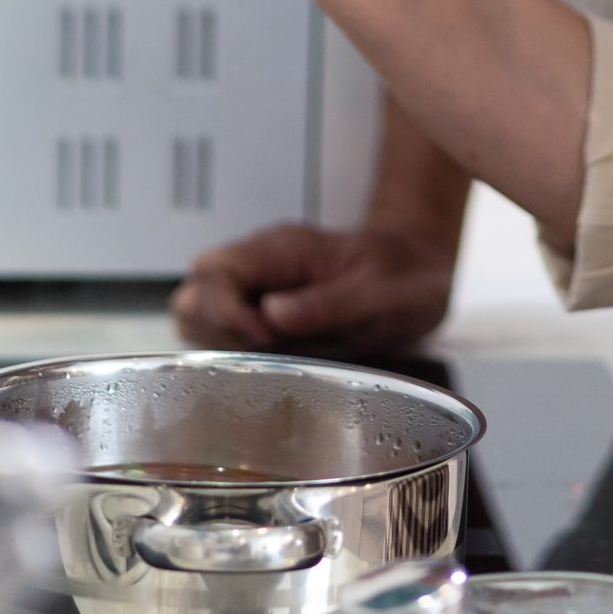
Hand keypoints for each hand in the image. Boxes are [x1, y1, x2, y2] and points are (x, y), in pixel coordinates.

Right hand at [169, 223, 454, 351]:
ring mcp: (256, 290)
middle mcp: (259, 265)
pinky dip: (233, 356)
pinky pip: (222, 337)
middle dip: (216, 333)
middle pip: (192, 295)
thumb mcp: (380, 290)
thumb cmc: (403, 274)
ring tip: (271, 361)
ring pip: (197, 319)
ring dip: (222, 348)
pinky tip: (271, 366)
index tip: (265, 339)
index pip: (214, 272)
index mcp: (282, 248)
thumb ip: (328, 302)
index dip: (226, 313)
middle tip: (267, 354)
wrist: (420, 271)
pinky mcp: (259, 315)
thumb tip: (272, 314)